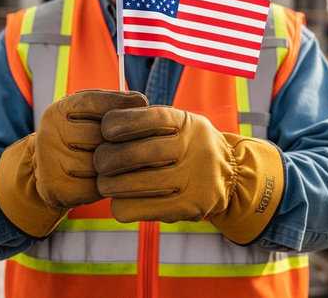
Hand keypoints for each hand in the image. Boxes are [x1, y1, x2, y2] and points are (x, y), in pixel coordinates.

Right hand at [0, 89, 147, 236]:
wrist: (47, 170)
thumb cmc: (80, 136)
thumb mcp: (89, 114)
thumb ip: (113, 105)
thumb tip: (142, 105)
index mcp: (60, 109)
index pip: (99, 102)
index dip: (125, 106)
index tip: (142, 111)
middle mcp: (50, 132)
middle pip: (104, 135)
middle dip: (123, 140)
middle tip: (133, 143)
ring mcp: (50, 161)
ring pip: (102, 164)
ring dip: (117, 166)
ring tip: (119, 163)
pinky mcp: (57, 187)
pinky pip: (96, 188)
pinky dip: (108, 185)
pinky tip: (107, 180)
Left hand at [94, 105, 283, 243]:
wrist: (229, 175)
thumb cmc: (187, 145)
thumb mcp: (177, 125)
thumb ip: (148, 122)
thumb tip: (102, 124)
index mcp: (187, 122)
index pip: (152, 118)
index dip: (124, 121)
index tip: (105, 128)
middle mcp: (195, 147)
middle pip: (142, 152)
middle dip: (109, 157)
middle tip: (98, 161)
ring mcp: (196, 178)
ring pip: (141, 183)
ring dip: (112, 185)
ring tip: (103, 183)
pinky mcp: (192, 206)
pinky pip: (146, 209)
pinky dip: (124, 206)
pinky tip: (119, 202)